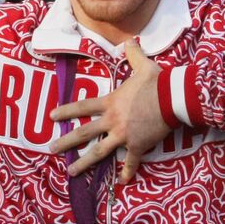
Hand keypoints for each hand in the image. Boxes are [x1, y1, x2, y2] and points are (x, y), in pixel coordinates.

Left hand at [49, 42, 171, 183]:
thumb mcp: (143, 65)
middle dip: (65, 142)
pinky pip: (131, 162)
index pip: (82, 107)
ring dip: (83, 163)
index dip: (66, 111)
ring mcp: (123, 135)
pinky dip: (127, 172)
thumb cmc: (157, 82)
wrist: (173, 98)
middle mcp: (112, 121)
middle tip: (51, 149)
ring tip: (71, 172)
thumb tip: (129, 41)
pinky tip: (122, 182)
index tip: (52, 117)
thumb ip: (132, 54)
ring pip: (99, 152)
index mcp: (110, 103)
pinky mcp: (137, 146)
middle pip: (83, 133)